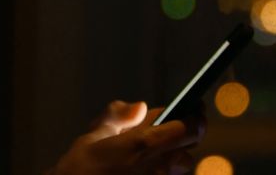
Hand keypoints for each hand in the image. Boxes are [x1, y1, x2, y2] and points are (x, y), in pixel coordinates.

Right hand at [45, 100, 206, 174]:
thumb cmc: (79, 169)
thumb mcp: (92, 136)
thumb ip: (117, 116)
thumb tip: (140, 107)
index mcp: (143, 144)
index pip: (190, 128)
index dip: (196, 115)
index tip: (195, 106)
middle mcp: (156, 165)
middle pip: (190, 147)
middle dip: (185, 134)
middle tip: (173, 126)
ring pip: (180, 164)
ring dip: (171, 154)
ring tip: (150, 151)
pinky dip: (159, 169)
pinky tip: (138, 167)